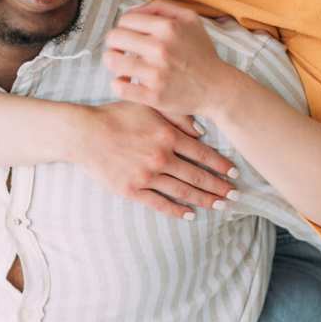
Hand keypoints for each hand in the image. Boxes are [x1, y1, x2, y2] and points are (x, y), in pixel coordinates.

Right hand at [73, 101, 238, 219]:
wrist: (85, 134)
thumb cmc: (117, 116)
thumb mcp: (149, 107)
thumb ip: (177, 117)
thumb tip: (201, 132)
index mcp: (167, 136)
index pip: (202, 154)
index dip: (221, 165)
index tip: (234, 173)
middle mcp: (161, 158)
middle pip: (197, 176)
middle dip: (218, 187)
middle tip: (235, 195)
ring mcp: (147, 176)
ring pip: (182, 191)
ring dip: (204, 200)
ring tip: (220, 206)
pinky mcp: (132, 190)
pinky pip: (159, 203)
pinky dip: (176, 210)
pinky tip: (189, 214)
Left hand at [102, 0, 234, 117]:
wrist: (217, 88)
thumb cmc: (201, 53)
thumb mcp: (190, 20)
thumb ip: (161, 7)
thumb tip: (133, 9)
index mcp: (168, 27)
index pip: (125, 20)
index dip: (124, 27)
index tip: (130, 37)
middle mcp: (161, 48)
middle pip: (114, 38)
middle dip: (115, 44)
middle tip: (123, 51)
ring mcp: (156, 74)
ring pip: (112, 61)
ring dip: (113, 63)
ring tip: (123, 65)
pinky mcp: (153, 96)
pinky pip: (119, 87)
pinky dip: (118, 83)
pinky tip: (127, 82)